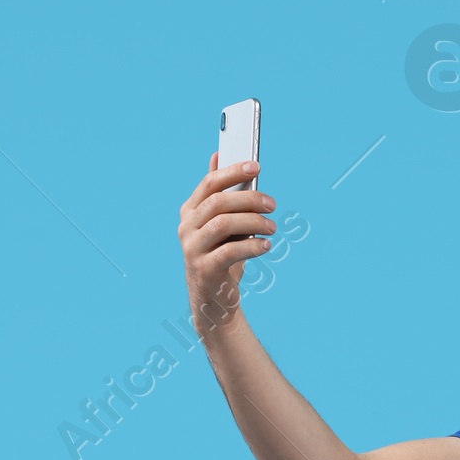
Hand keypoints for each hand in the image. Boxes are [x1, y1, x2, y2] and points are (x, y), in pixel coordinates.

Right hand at [178, 153, 276, 338]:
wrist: (214, 302)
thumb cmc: (221, 257)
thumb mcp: (222, 226)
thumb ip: (221, 196)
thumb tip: (217, 157)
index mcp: (190, 212)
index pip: (210, 184)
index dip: (232, 172)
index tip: (256, 166)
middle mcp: (187, 227)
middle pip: (218, 202)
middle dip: (249, 198)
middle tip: (272, 204)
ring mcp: (192, 248)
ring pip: (223, 223)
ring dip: (253, 222)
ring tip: (272, 227)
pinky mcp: (204, 269)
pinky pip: (230, 251)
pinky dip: (251, 246)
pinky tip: (266, 246)